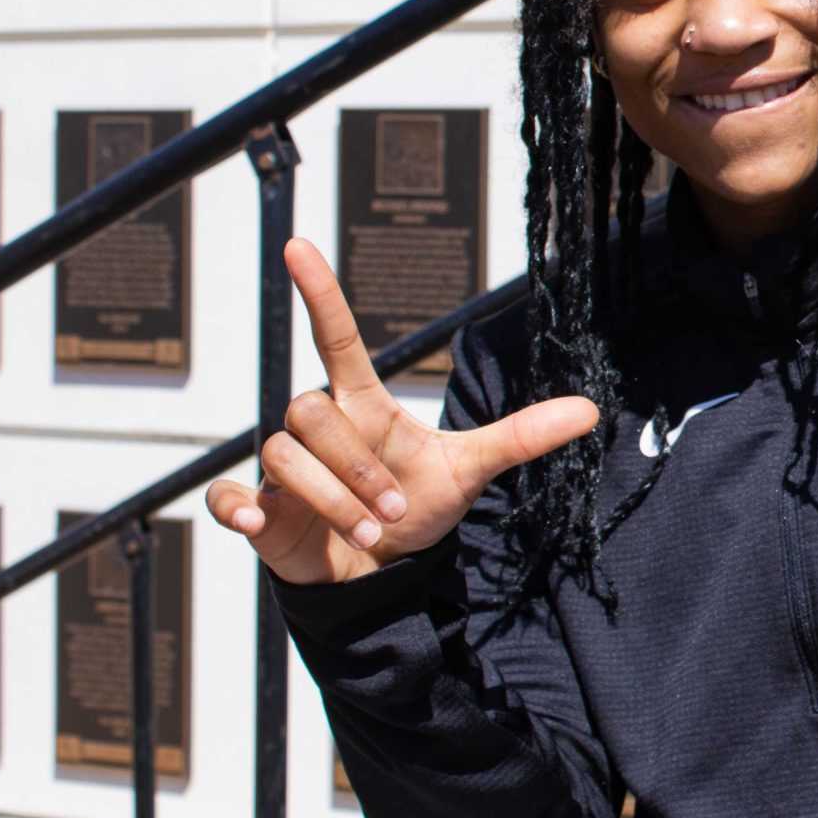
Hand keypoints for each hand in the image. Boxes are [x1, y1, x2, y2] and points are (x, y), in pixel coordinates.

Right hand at [205, 238, 597, 584]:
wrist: (381, 571)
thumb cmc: (417, 507)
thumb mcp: (470, 471)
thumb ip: (522, 437)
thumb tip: (591, 410)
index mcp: (365, 407)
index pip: (337, 339)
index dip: (320, 294)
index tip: (298, 245)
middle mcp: (321, 430)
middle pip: (309, 408)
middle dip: (355, 466)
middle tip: (394, 511)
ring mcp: (284, 469)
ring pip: (283, 454)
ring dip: (330, 498)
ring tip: (370, 534)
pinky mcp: (260, 511)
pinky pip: (226, 495)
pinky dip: (236, 506)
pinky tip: (259, 521)